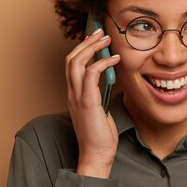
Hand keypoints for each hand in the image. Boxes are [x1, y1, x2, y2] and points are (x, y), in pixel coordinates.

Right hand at [65, 28, 121, 177]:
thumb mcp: (102, 111)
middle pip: (71, 59)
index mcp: (75, 95)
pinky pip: (90, 75)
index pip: (72, 65)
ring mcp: (77, 98)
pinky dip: (102, 63)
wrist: (97, 155)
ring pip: (76, 63)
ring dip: (92, 48)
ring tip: (106, 39)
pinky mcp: (88, 103)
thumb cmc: (101, 136)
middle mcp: (72, 94)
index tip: (96, 39)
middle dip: (86, 42)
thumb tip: (113, 82)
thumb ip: (102, 95)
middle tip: (101, 32)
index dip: (83, 49)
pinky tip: (115, 59)